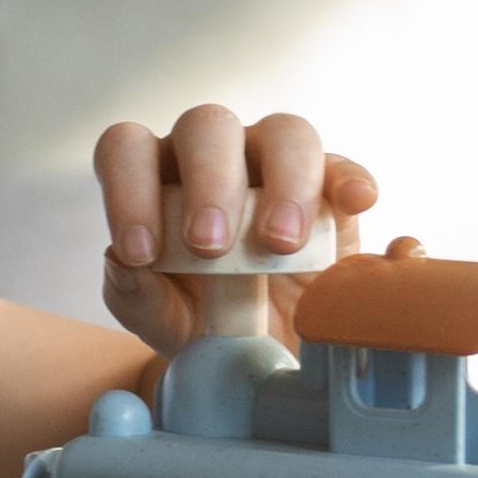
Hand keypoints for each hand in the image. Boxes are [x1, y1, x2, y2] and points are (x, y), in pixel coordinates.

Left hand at [93, 106, 375, 358]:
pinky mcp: (330, 188)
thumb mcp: (163, 321)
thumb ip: (135, 296)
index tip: (140, 252)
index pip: (127, 149)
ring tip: (280, 243)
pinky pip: (342, 165)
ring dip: (282, 181)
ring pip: (282, 132)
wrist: (268, 352)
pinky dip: (349, 179)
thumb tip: (122, 263)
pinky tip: (355, 202)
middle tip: (209, 247)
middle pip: (206, 125)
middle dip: (207, 182)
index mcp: (156, 178)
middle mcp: (212, 157)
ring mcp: (274, 164)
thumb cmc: (203, 320)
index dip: (127, 190)